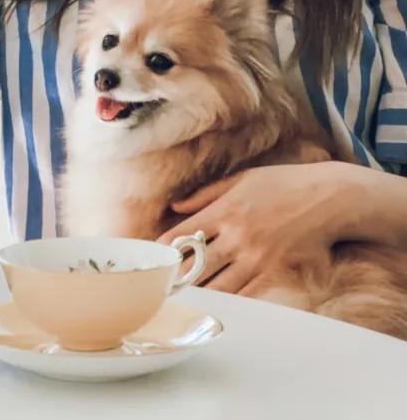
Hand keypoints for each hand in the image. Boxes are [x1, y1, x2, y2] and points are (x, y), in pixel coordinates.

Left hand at [156, 163, 347, 294]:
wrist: (329, 198)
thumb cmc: (283, 184)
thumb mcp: (241, 179)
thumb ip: (205, 195)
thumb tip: (174, 206)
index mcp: (224, 211)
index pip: (183, 236)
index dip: (164, 250)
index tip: (152, 259)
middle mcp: (237, 236)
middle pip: (196, 266)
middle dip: (175, 278)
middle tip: (158, 288)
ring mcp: (257, 257)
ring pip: (219, 286)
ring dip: (199, 294)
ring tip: (181, 302)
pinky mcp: (276, 272)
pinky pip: (247, 293)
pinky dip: (229, 299)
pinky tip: (216, 304)